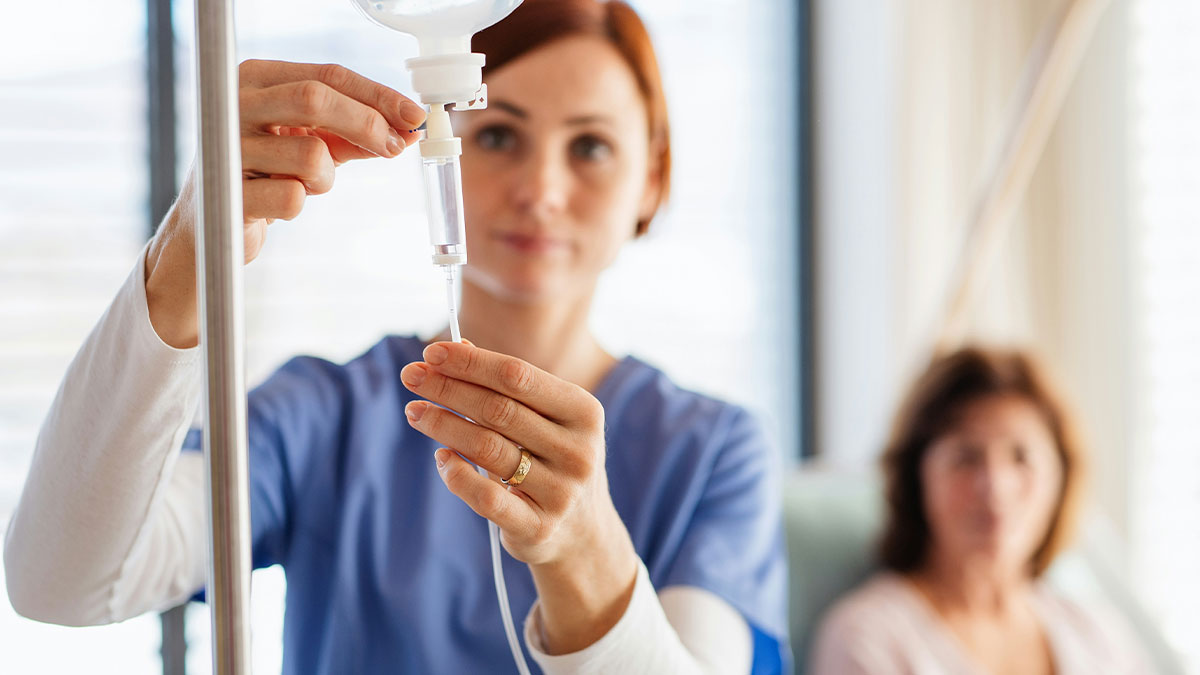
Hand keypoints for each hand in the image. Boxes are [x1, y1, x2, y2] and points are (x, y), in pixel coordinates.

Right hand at [235, 59, 425, 260]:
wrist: (211, 224)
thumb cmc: (267, 173)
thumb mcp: (311, 142)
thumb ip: (355, 132)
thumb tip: (406, 128)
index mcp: (256, 80)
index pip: (327, 75)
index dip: (377, 95)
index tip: (414, 115)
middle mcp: (234, 103)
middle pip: (316, 98)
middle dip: (366, 124)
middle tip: (395, 147)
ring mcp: (226, 147)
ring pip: (311, 155)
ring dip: (326, 179)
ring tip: (303, 184)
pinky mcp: (226, 193)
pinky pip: (293, 198)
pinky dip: (299, 205)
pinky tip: (277, 205)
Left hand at [400, 341, 630, 567]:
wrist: (582, 533)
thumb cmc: (553, 460)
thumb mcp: (543, 419)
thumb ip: (505, 386)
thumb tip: (458, 346)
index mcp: (583, 412)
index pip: (518, 376)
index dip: (472, 363)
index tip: (431, 352)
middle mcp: (578, 450)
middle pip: (498, 410)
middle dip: (448, 389)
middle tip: (410, 376)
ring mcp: (561, 492)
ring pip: (488, 449)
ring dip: (443, 425)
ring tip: (415, 412)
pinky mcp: (538, 527)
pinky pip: (486, 496)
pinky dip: (457, 474)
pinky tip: (441, 457)